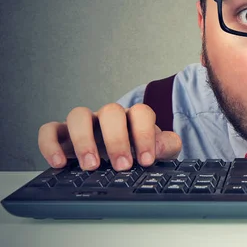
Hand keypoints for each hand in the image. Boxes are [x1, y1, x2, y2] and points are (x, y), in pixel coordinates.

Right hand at [38, 103, 181, 170]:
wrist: (123, 160)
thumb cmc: (139, 153)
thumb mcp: (159, 151)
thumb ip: (166, 146)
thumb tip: (159, 147)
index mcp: (134, 118)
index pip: (141, 113)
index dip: (144, 134)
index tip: (146, 160)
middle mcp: (108, 117)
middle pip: (111, 111)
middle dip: (116, 139)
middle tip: (122, 166)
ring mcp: (86, 124)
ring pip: (78, 115)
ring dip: (83, 140)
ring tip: (91, 166)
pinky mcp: (63, 136)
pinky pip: (50, 130)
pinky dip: (50, 144)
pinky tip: (58, 163)